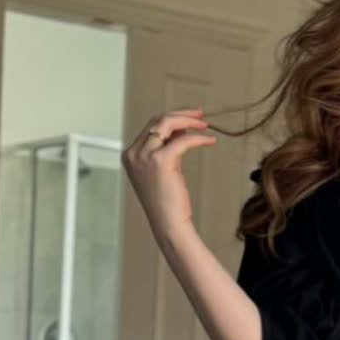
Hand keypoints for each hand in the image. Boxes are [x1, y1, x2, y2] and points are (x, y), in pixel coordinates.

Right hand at [121, 106, 216, 240]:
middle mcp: (134, 153)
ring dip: (188, 121)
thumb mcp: (162, 171)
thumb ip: (166, 149)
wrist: (168, 224)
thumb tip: (181, 130)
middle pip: (157, 120)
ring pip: (167, 123)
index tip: (189, 120)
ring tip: (205, 124)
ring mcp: (144, 156)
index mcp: (130, 155)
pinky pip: (183, 140)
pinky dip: (198, 138)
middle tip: (199, 116)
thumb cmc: (167, 203)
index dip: (172, 120)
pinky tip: (209, 141)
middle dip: (180, 115)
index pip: (150, 127)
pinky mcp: (160, 161)